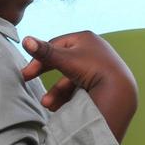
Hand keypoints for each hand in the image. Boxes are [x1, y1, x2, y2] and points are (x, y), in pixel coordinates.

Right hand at [21, 32, 137, 140]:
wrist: (119, 92)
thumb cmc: (93, 70)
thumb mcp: (65, 60)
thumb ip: (45, 53)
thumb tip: (25, 40)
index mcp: (85, 38)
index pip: (55, 44)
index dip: (39, 58)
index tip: (27, 74)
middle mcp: (93, 48)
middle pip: (61, 60)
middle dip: (45, 73)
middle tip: (27, 79)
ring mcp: (97, 65)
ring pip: (70, 77)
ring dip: (56, 91)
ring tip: (47, 104)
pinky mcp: (101, 81)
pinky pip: (80, 86)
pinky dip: (68, 95)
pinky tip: (58, 106)